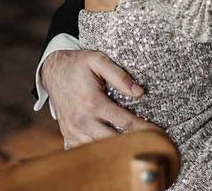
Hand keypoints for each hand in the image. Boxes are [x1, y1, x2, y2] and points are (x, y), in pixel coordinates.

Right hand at [41, 49, 159, 148]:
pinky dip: (97, 151)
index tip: (158, 133)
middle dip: (132, 143)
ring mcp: (73, 130)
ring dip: (115, 149)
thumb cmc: (79, 64)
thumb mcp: (99, 61)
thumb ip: (120, 76)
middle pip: (112, 141)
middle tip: (151, 143)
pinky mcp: (67, 134)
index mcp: (93, 103)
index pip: (125, 122)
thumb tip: (140, 93)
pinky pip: (83, 150)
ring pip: (97, 149)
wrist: (53, 70)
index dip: (144, 128)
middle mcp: (82, 120)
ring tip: (134, 146)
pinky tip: (111, 148)